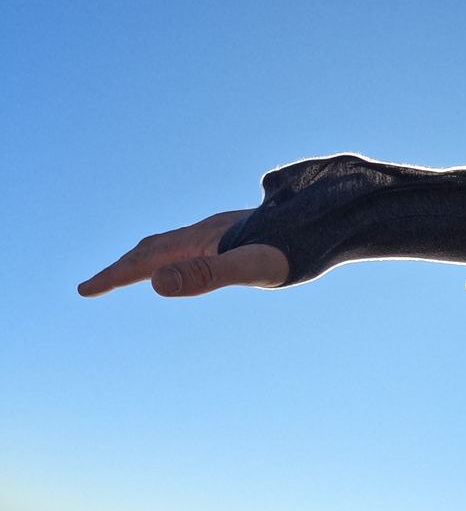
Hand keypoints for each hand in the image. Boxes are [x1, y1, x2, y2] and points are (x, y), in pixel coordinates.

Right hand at [78, 211, 289, 297]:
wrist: (337, 220)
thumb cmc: (297, 250)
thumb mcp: (252, 268)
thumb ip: (206, 276)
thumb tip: (155, 284)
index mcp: (202, 240)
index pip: (146, 261)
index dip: (114, 276)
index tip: (84, 290)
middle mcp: (209, 231)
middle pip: (154, 248)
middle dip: (122, 268)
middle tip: (93, 286)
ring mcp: (226, 230)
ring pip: (176, 242)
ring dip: (148, 257)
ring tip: (132, 272)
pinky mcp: (244, 231)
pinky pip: (199, 242)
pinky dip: (178, 252)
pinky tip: (193, 258)